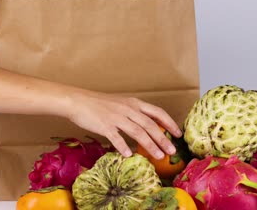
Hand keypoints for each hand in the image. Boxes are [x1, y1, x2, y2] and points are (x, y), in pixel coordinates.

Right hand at [66, 90, 181, 159]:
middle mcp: (128, 109)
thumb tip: (149, 127)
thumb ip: (135, 114)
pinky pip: (116, 137)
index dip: (169, 123)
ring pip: (138, 132)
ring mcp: (116, 116)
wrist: (78, 101)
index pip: (157, 112)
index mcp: (134, 103)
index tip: (178, 134)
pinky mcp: (104, 125)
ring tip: (159, 156)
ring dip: (150, 145)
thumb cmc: (100, 104)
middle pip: (150, 125)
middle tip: (172, 151)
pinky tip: (129, 155)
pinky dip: (123, 146)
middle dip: (163, 139)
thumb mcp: (122, 104)